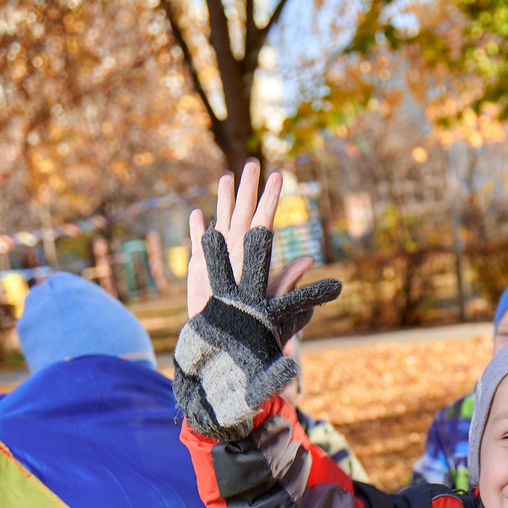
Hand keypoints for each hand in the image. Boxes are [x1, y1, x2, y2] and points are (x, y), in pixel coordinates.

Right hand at [187, 160, 312, 318]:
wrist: (228, 345)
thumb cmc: (255, 328)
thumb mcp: (272, 302)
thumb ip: (287, 280)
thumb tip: (311, 259)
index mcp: (254, 255)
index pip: (264, 220)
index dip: (271, 198)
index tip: (279, 175)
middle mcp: (238, 251)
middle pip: (243, 212)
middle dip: (248, 187)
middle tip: (254, 162)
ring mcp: (219, 257)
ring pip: (222, 220)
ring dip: (223, 199)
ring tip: (227, 176)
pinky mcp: (201, 268)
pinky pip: (198, 242)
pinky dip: (197, 228)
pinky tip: (198, 214)